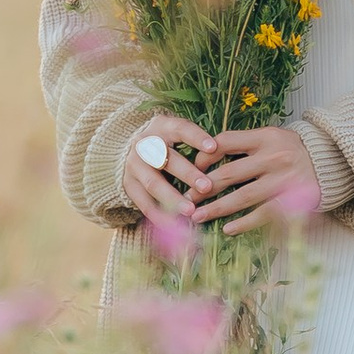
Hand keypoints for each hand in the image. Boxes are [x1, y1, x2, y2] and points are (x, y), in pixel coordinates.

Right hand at [120, 114, 212, 235]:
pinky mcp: (128, 185)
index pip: (180, 129)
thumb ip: (196, 142)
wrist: (127, 150)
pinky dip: (160, 216)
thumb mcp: (177, 134)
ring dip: (173, 198)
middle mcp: (145, 144)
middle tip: (207, 186)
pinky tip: (175, 226)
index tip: (214, 147)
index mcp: (162, 127)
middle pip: (166, 158)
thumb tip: (226, 154)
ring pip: (153, 183)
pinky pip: (144, 203)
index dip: (196, 137)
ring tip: (191, 211)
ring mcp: (134, 166)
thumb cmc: (166, 143)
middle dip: (187, 173)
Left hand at [192, 124, 322, 228]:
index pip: (226, 142)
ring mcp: (283, 180)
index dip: (205, 155)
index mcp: (265, 136)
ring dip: (217, 208)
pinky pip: (262, 214)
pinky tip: (227, 229)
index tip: (192, 167)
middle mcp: (273, 157)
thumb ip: (244, 145)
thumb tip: (204, 159)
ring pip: (242, 197)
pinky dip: (243, 223)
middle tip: (185, 199)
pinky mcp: (292, 200)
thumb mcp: (271, 137)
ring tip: (198, 216)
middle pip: (229, 173)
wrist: (332, 160)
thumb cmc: (292, 150)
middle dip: (203, 187)